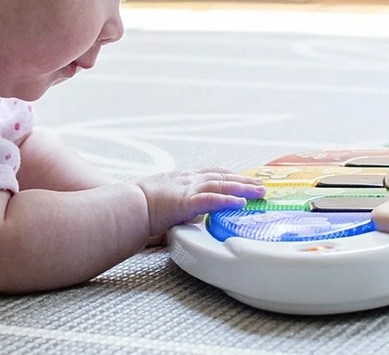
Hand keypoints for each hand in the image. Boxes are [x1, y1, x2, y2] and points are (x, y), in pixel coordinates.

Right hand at [134, 166, 263, 237]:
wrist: (128, 206)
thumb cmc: (138, 206)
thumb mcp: (161, 200)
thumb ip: (176, 206)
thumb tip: (181, 216)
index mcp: (181, 178)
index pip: (209, 172)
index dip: (227, 174)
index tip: (239, 176)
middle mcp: (187, 180)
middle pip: (221, 177)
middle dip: (242, 180)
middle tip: (260, 184)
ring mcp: (187, 189)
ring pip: (221, 185)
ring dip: (242, 188)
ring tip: (258, 192)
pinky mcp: (186, 202)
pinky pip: (211, 200)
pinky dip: (228, 200)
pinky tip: (241, 203)